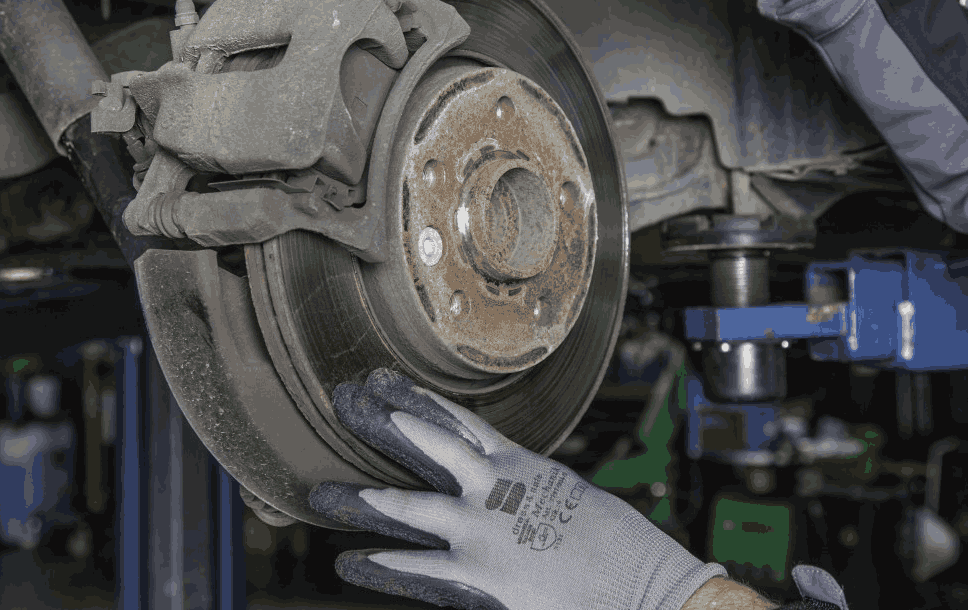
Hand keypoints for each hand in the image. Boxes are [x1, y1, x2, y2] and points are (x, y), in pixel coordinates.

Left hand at [310, 368, 725, 609]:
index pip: (454, 421)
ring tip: (318, 495)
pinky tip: (347, 562)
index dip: (412, 400)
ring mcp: (484, 535)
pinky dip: (380, 567)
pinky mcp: (481, 582)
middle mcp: (495, 490)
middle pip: (423, 446)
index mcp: (521, 465)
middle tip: (340, 401)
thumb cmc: (618, 548)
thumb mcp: (570, 500)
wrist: (649, 590)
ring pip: (406, 507)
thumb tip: (499, 484)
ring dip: (360, 499)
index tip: (379, 379)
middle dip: (378, 422)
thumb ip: (526, 490)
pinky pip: (417, 573)